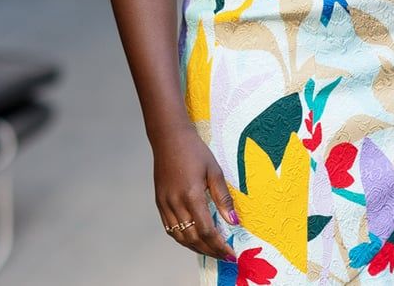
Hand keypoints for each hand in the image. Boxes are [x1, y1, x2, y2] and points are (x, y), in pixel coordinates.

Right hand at [153, 122, 237, 262]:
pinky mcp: (159, 203)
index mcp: (191, 195)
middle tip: (224, 256)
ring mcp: (165, 204)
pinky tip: (193, 239)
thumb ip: (223, 198)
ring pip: (180, 237)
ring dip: (196, 248)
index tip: (231, 254)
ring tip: (211, 251)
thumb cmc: (194, 150)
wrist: (169, 138)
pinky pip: (170, 229)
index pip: (207, 231)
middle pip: (193, 238)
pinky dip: (183, 238)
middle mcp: (176, 203)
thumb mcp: (214, 170)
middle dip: (210, 251)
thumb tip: (234, 221)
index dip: (219, 246)